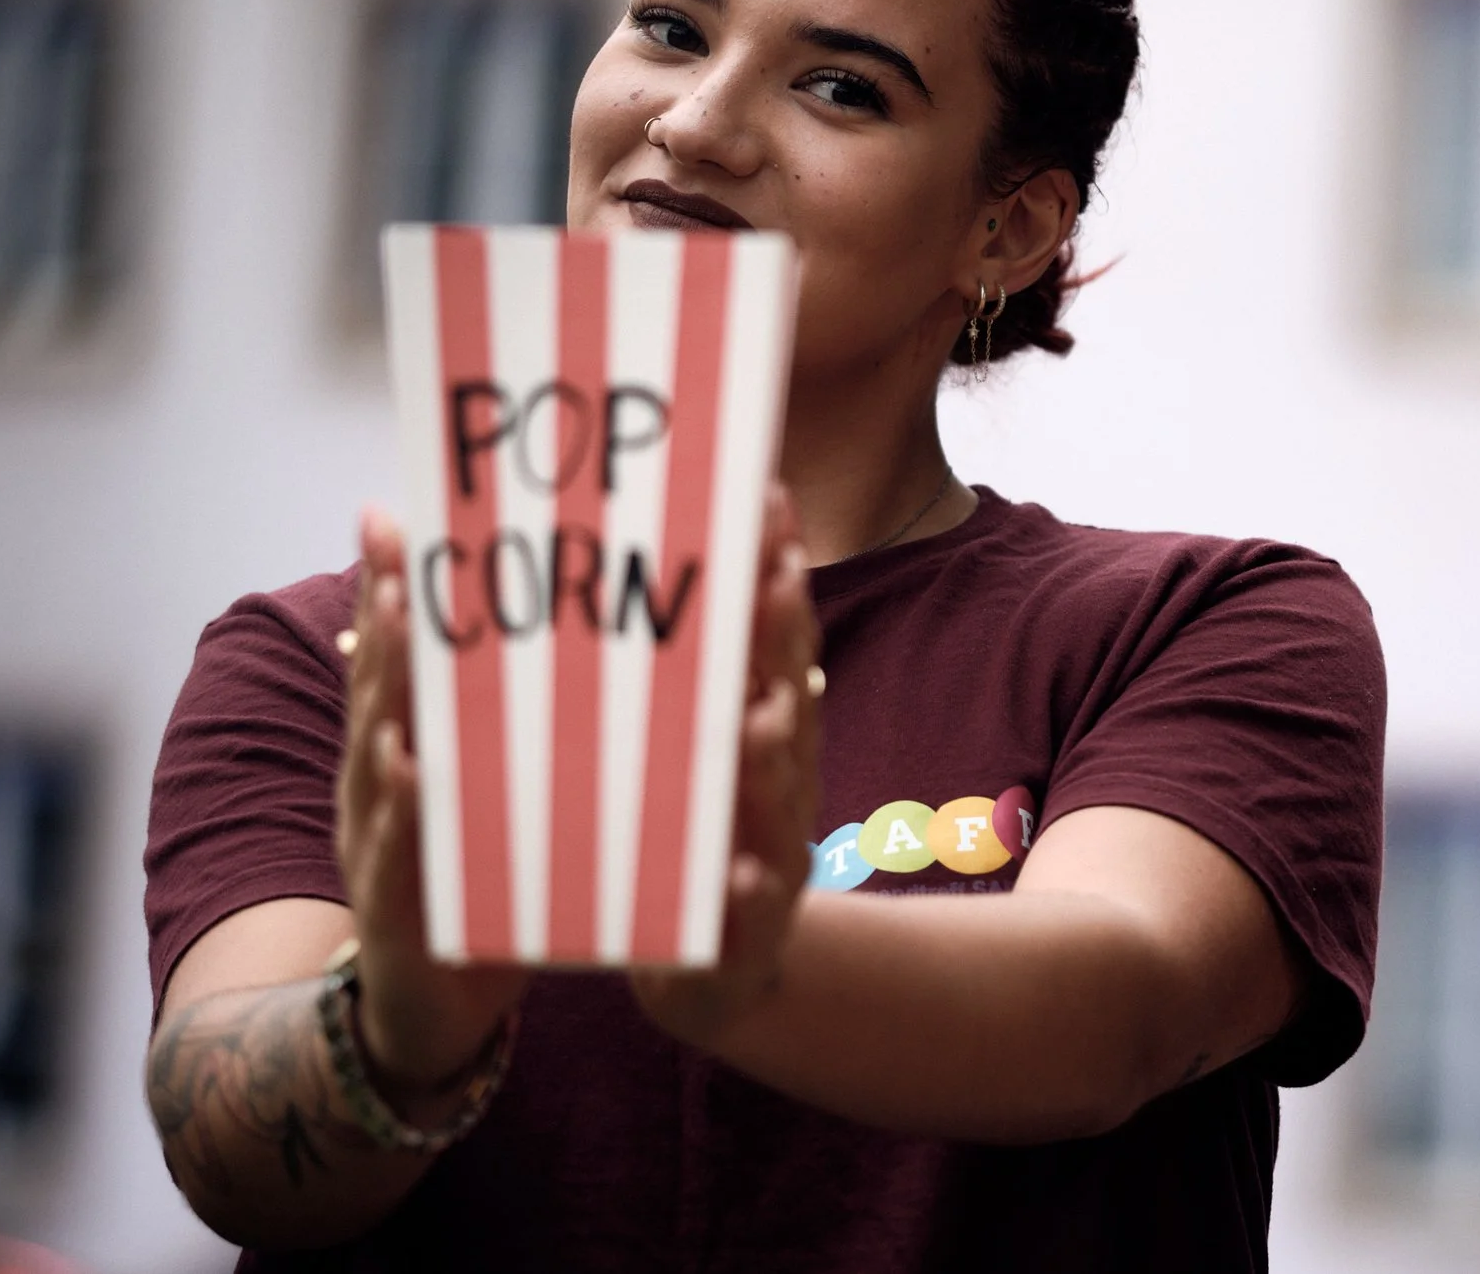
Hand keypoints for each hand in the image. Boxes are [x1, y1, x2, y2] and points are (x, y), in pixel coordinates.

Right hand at [336, 509, 531, 1107]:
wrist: (423, 1014)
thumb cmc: (461, 888)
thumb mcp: (464, 795)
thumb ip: (471, 721)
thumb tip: (484, 637)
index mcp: (394, 759)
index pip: (391, 661)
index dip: (388, 591)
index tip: (394, 517)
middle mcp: (374, 793)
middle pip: (377, 694)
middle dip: (385, 621)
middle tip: (395, 549)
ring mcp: (377, 851)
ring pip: (377, 760)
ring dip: (389, 695)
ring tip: (404, 631)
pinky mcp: (398, 915)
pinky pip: (399, 853)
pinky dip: (404, 810)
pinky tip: (412, 767)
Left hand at [632, 484, 821, 1045]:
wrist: (718, 974)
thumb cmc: (695, 846)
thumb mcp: (693, 752)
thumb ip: (700, 671)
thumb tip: (689, 560)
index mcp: (762, 736)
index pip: (773, 642)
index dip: (774, 575)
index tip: (768, 505)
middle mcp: (779, 788)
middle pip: (789, 703)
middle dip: (784, 644)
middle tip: (780, 579)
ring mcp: (772, 858)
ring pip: (780, 800)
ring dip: (776, 759)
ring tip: (768, 718)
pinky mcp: (746, 934)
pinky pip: (749, 912)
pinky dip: (747, 891)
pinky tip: (738, 874)